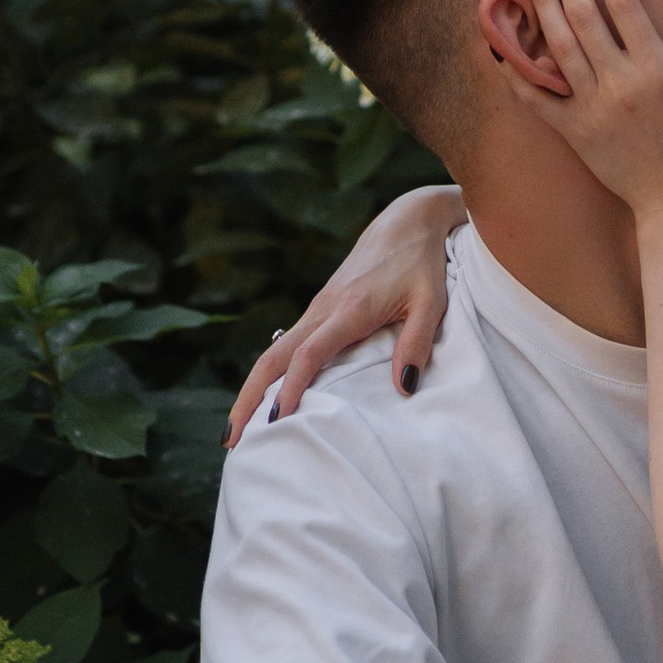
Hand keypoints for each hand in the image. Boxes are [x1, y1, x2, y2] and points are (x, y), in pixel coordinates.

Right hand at [225, 187, 467, 442]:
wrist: (406, 222)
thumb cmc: (422, 263)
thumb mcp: (431, 302)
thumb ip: (417, 343)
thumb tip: (405, 388)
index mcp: (349, 309)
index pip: (309, 354)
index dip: (291, 388)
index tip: (276, 421)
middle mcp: (323, 309)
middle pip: (272, 357)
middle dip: (248, 398)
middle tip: (231, 440)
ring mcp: (317, 309)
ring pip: (273, 353)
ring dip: (252, 389)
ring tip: (238, 430)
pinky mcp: (320, 310)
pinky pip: (285, 347)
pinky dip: (269, 375)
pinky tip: (265, 398)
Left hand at [504, 0, 662, 220]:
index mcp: (656, 68)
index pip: (623, 2)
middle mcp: (618, 83)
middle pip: (583, 15)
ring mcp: (591, 108)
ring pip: (557, 46)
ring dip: (540, 5)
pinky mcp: (573, 132)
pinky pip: (536, 97)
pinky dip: (514, 70)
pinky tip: (499, 41)